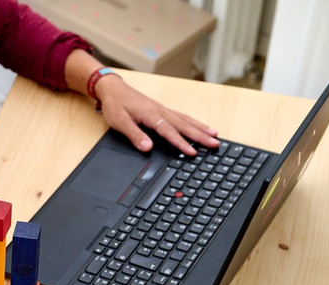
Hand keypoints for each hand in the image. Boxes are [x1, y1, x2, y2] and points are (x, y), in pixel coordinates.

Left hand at [96, 74, 219, 155]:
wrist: (113, 88)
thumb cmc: (115, 104)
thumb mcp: (119, 122)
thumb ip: (134, 135)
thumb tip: (147, 148)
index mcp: (150, 114)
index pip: (169, 131)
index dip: (181, 143)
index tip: (193, 152)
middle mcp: (160, 111)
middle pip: (184, 125)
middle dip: (200, 135)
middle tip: (215, 143)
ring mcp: (163, 109)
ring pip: (186, 120)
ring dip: (201, 128)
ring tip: (215, 135)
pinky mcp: (162, 110)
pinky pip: (181, 116)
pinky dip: (193, 122)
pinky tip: (200, 127)